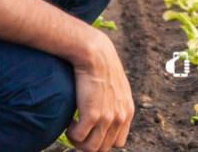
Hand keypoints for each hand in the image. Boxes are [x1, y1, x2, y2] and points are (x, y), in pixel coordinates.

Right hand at [67, 30, 134, 149]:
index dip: (103, 140)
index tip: (92, 132)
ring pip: (90, 148)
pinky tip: (70, 121)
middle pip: (103, 148)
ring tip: (73, 127)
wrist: (96, 54)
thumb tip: (104, 118)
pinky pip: (78, 138)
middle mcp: (120, 117)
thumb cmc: (102, 68)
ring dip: (79, 141)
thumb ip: (115, 104)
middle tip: (79, 131)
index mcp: (127, 112)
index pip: (118, 143)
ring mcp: (107, 118)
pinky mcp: (92, 115)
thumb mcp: (116, 88)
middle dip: (89, 142)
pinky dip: (71, 133)